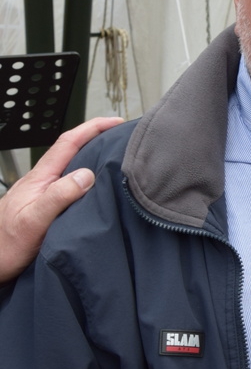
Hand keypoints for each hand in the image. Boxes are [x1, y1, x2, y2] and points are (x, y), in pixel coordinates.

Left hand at [0, 116, 122, 281]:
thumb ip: (58, 196)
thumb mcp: (34, 221)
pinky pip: (71, 185)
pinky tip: (97, 188)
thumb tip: (86, 175)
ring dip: (93, 157)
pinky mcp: (47, 206)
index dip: (92, 128)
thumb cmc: (7, 246)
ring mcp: (44, 194)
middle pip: (72, 151)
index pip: (68, 143)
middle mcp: (42, 182)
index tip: (114, 123)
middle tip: (121, 136)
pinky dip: (88, 179)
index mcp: (40, 179)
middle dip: (97, 138)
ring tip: (115, 156)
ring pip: (72, 168)